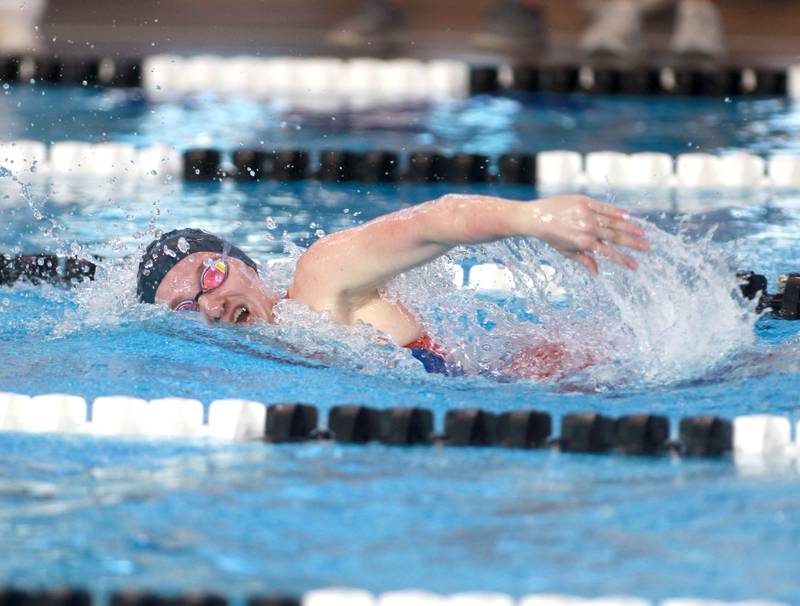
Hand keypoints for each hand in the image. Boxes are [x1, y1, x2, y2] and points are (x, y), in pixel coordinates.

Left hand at [527, 195, 649, 274]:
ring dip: (629, 227)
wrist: (536, 217)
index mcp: (583, 243)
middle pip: (616, 237)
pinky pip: (604, 206)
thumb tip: (597, 273)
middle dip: (633, 244)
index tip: (635, 265)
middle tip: (647, 248)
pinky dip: (616, 211)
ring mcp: (586, 214)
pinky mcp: (584, 201)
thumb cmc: (551, 236)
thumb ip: (584, 260)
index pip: (609, 253)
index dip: (623, 260)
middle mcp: (587, 228)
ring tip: (642, 233)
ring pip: (613, 221)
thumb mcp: (566, 252)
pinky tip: (628, 216)